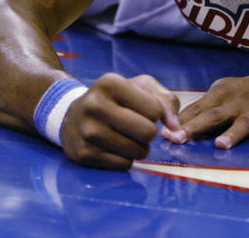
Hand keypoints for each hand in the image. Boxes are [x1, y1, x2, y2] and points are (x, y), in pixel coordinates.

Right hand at [60, 73, 180, 169]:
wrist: (73, 117)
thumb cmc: (114, 99)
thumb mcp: (139, 87)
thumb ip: (166, 100)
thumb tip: (176, 128)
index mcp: (110, 83)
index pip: (155, 109)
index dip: (154, 113)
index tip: (141, 110)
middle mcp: (96, 105)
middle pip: (148, 132)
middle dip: (149, 133)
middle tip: (138, 128)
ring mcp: (88, 132)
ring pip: (137, 152)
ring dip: (139, 148)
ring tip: (127, 138)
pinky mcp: (84, 154)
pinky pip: (123, 165)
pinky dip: (126, 159)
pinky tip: (115, 148)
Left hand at [164, 72, 248, 149]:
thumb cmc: (245, 94)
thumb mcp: (223, 94)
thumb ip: (201, 110)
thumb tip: (172, 128)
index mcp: (221, 93)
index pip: (197, 108)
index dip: (181, 122)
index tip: (165, 134)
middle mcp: (237, 101)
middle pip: (214, 115)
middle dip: (196, 127)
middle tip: (179, 139)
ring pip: (243, 123)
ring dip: (232, 133)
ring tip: (221, 144)